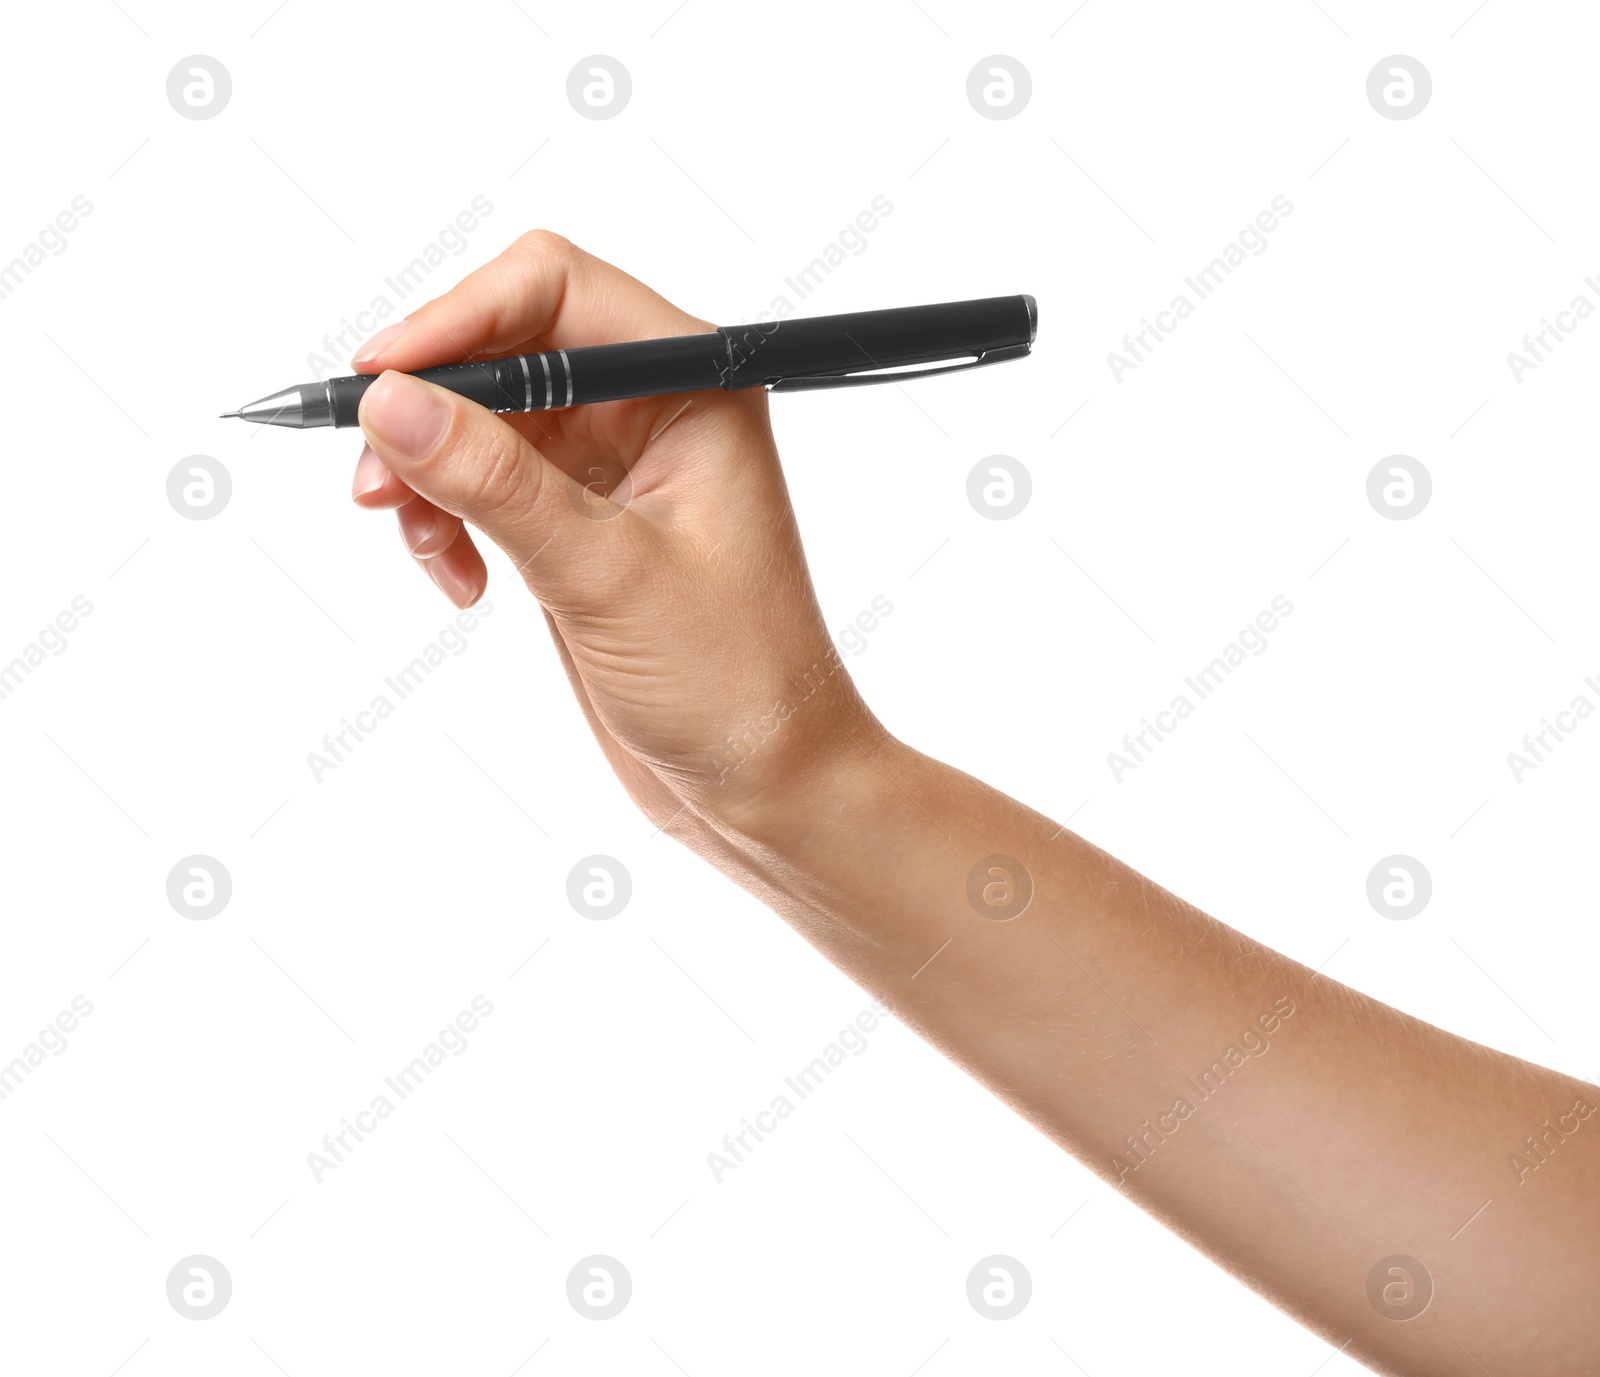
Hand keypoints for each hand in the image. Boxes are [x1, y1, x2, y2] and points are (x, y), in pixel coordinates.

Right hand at [350, 231, 881, 834]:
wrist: (766, 784)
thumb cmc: (734, 682)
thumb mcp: (605, 575)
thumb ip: (495, 482)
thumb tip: (390, 401)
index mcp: (698, 388)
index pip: (555, 288)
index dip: (456, 318)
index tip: (378, 380)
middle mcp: (658, 407)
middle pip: (508, 345)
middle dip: (432, 404)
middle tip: (374, 477)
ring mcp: (616, 464)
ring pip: (485, 416)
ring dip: (430, 470)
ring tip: (421, 542)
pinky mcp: (582, 519)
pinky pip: (488, 481)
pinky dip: (451, 517)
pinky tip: (461, 579)